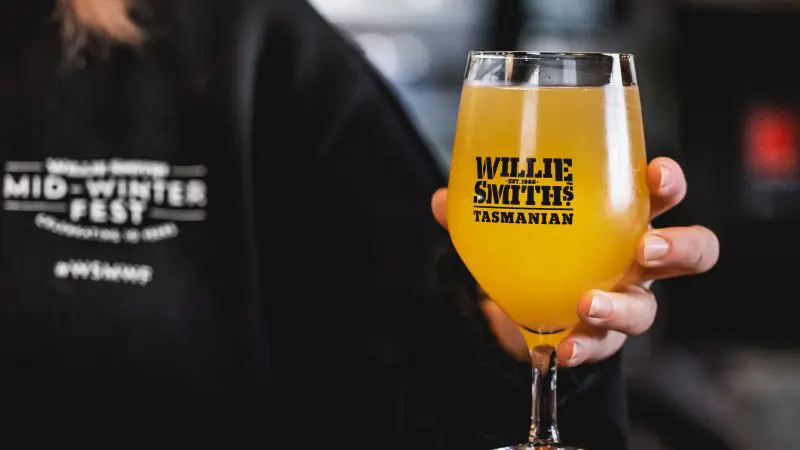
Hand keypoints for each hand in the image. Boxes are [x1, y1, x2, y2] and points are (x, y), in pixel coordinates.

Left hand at [431, 157, 718, 366]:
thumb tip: (444, 200)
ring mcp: (624, 300)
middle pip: (690, 251)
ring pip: (648, 309)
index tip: (656, 174)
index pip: (660, 193)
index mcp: (621, 214)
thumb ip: (480, 210)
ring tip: (588, 303)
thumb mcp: (510, 222)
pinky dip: (581, 346)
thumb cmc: (536, 248)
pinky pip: (602, 346)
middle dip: (677, 248)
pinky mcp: (602, 337)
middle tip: (644, 249)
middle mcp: (634, 257)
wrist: (523, 303)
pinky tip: (560, 347)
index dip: (668, 183)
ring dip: (620, 307)